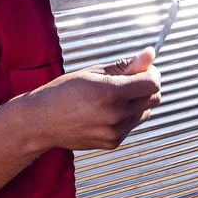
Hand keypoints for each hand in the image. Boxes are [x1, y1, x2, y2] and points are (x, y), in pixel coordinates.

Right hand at [28, 47, 161, 150]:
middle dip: (146, 87)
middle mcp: (117, 115)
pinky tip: (106, 112)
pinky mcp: (113, 143)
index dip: (152, 73)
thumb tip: (149, 55)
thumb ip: (126, 66)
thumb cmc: (64, 92)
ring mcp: (116, 132)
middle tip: (130, 81)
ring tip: (113, 98)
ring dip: (137, 103)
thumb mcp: (94, 72)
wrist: (43, 121)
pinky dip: (126, 117)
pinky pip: (132, 126)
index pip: (152, 83)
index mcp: (112, 92)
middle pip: (153, 99)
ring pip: (145, 113)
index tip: (145, 70)